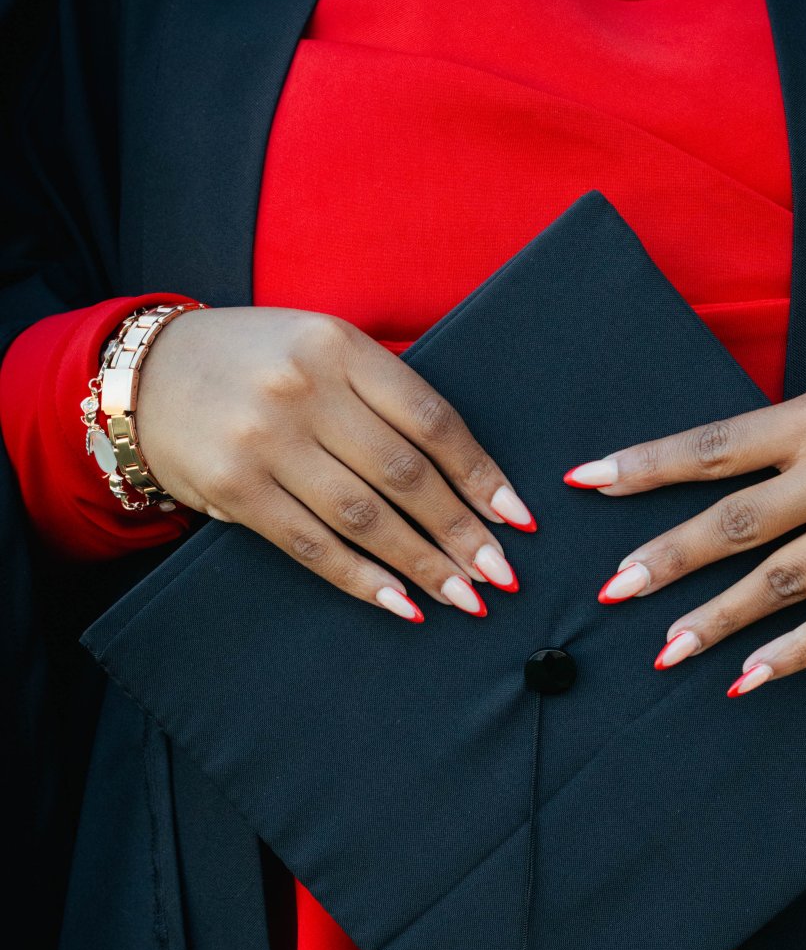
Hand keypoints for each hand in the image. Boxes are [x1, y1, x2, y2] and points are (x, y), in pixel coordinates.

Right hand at [136, 307, 535, 619]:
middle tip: (501, 573)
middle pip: (405, 474)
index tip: (516, 518)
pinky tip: (402, 604)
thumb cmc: (254, 364)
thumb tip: (469, 475)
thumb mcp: (319, 347)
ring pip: (365, 516)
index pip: (431, 420)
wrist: (145, 376)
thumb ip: (381, 392)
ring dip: (423, 565)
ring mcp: (265, 440)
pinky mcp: (235, 488)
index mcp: (337, 345)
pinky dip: (364, 580)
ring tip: (465, 597)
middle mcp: (303, 389)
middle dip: (461, 531)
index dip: (480, 475)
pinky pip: (313, 545)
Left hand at [565, 346, 805, 692]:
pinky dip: (791, 655)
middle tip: (610, 590)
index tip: (587, 482)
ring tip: (665, 649)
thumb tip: (726, 473)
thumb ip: (795, 432)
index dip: (644, 466)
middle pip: (732, 524)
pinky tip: (748, 677)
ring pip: (777, 582)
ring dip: (716, 620)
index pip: (712, 448)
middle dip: (664, 559)